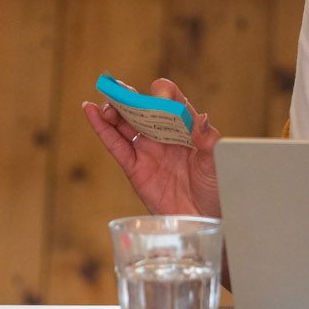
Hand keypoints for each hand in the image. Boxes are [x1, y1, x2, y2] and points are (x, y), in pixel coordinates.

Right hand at [81, 78, 220, 217]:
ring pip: (125, 123)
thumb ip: (209, 141)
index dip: (164, 93)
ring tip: (105, 103)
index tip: (160, 98)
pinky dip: (101, 128)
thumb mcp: (218, 162)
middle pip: (142, 107)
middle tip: (119, 89)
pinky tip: (90, 111)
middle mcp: (164, 134)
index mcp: (185, 126)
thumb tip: (202, 119)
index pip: (171, 99)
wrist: (204, 219)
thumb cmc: (216, 189)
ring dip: (113, 109)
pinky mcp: (134, 168)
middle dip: (130, 96)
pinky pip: (115, 145)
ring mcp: (147, 150)